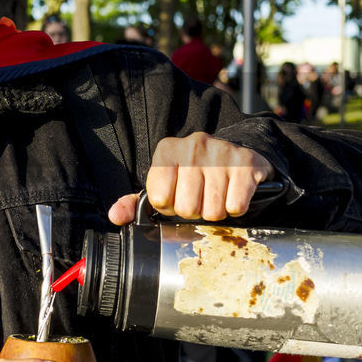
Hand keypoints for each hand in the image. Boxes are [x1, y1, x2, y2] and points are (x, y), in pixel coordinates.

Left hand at [108, 132, 273, 224]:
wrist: (238, 156)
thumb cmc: (194, 176)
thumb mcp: (163, 185)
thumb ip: (135, 203)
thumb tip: (115, 216)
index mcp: (167, 150)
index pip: (159, 198)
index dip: (169, 207)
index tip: (176, 197)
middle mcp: (193, 145)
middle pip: (187, 208)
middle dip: (194, 211)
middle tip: (199, 198)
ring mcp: (222, 151)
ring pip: (213, 211)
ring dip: (215, 212)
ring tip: (215, 196)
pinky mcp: (246, 163)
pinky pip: (236, 206)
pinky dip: (235, 208)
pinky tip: (232, 194)